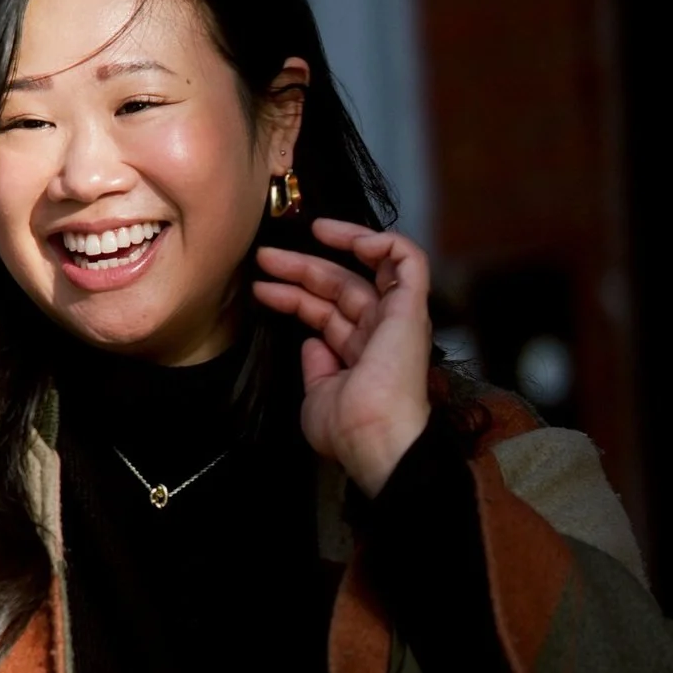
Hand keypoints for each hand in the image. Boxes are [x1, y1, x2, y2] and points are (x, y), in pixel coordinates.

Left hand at [251, 215, 433, 495]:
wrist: (375, 438)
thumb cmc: (347, 428)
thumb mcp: (319, 396)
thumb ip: (317, 368)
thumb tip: (312, 344)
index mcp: (361, 355)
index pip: (325, 313)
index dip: (293, 296)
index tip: (261, 286)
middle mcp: (381, 332)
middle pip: (339, 287)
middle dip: (300, 268)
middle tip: (263, 257)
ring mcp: (397, 318)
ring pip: (367, 269)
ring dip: (333, 247)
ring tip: (301, 235)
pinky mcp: (411, 306)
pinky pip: (408, 260)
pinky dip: (383, 241)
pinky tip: (342, 236)